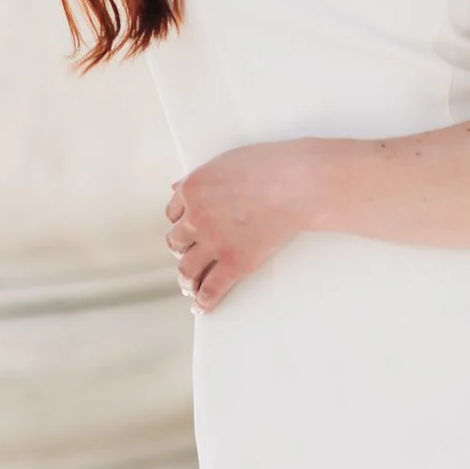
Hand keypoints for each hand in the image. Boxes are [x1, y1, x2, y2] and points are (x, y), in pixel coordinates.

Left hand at [164, 140, 329, 311]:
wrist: (296, 184)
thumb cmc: (268, 167)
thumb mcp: (224, 163)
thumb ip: (199, 178)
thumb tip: (177, 188)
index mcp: (193, 189)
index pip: (173, 213)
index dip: (180, 223)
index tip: (184, 230)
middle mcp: (196, 217)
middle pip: (176, 241)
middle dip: (181, 249)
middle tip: (187, 256)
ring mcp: (214, 242)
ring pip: (187, 269)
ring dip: (186, 279)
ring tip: (189, 285)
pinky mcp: (235, 263)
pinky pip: (212, 288)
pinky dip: (204, 301)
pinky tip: (202, 305)